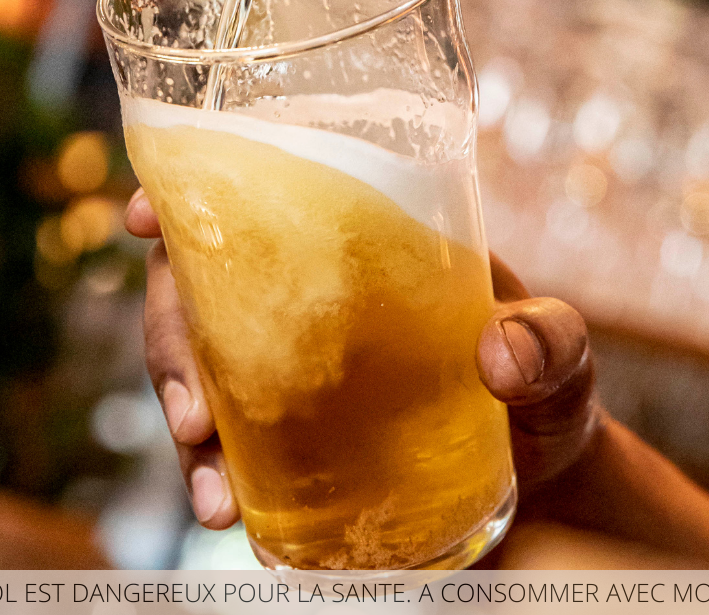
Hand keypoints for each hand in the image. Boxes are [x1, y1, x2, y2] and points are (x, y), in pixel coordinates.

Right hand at [126, 187, 601, 529]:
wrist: (543, 493)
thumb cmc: (545, 399)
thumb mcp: (561, 359)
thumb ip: (550, 344)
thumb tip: (498, 356)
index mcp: (359, 247)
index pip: (263, 201)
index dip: (191, 197)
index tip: (146, 216)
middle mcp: (307, 300)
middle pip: (200, 288)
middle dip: (170, 337)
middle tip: (192, 411)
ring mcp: (289, 370)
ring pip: (195, 367)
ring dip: (180, 417)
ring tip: (210, 485)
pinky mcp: (286, 440)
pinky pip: (221, 444)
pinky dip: (208, 474)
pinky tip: (224, 511)